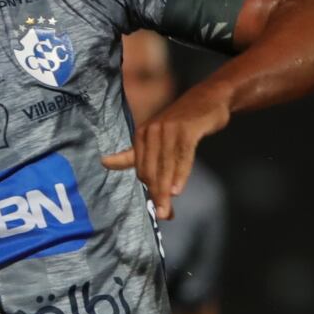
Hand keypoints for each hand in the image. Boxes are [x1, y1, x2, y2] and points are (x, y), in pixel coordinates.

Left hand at [102, 82, 231, 220]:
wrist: (209, 98)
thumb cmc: (181, 122)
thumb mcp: (156, 136)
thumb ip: (134, 154)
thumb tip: (104, 163)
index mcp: (141, 136)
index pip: (141, 169)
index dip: (148, 191)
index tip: (155, 211)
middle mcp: (151, 131)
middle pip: (151, 171)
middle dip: (156, 195)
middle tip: (163, 215)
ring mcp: (168, 129)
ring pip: (165, 166)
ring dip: (165, 190)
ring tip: (166, 210)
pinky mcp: (186, 128)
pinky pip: (182, 155)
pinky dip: (180, 173)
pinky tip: (177, 189)